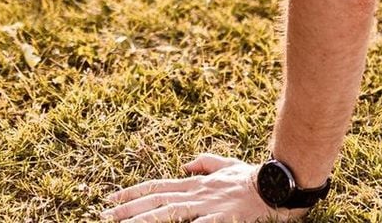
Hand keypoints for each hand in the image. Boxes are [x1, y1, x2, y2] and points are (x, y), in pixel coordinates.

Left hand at [105, 155, 299, 221]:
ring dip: (144, 220)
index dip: (132, 193)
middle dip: (127, 209)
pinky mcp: (223, 218)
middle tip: (104, 215)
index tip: (110, 199)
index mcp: (194, 183)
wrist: (278, 182)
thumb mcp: (225, 165)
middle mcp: (196, 193)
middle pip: (155, 201)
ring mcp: (208, 206)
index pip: (156, 187)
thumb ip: (203, 163)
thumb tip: (183, 166)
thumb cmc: (252, 178)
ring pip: (169, 213)